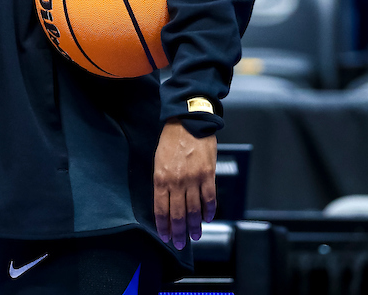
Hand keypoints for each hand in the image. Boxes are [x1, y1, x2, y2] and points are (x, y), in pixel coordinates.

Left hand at [153, 118, 216, 249]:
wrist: (188, 122)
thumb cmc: (171, 141)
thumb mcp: (158, 161)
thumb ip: (161, 183)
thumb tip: (166, 203)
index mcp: (161, 179)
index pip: (161, 210)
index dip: (163, 226)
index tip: (166, 237)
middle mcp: (176, 183)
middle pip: (178, 214)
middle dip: (179, 232)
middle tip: (180, 244)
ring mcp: (193, 179)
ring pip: (194, 210)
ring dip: (195, 226)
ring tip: (195, 236)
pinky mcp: (208, 175)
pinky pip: (209, 198)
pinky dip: (209, 211)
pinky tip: (208, 218)